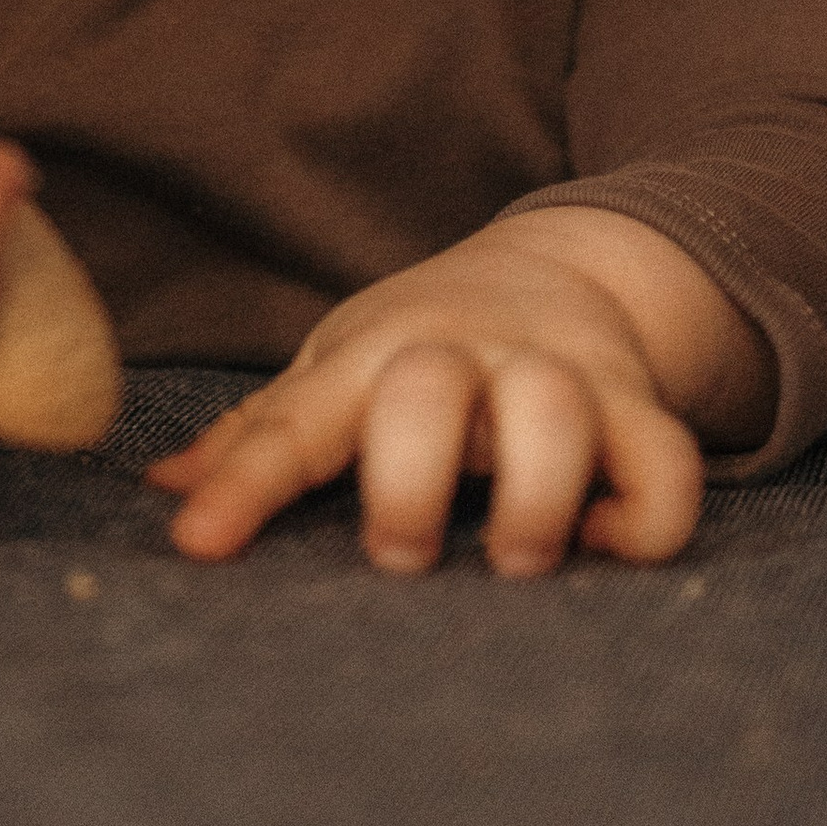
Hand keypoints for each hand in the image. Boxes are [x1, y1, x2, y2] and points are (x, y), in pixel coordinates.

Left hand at [148, 208, 769, 575]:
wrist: (564, 266)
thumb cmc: (422, 345)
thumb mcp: (337, 372)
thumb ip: (262, 436)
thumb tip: (161, 492)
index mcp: (373, 356)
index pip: (294, 421)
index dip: (243, 486)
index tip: (198, 549)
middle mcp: (464, 358)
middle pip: (428, 390)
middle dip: (409, 477)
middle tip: (399, 553)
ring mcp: (557, 378)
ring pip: (558, 413)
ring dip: (536, 494)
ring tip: (512, 559)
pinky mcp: (639, 410)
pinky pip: (665, 466)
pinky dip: (644, 519)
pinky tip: (603, 545)